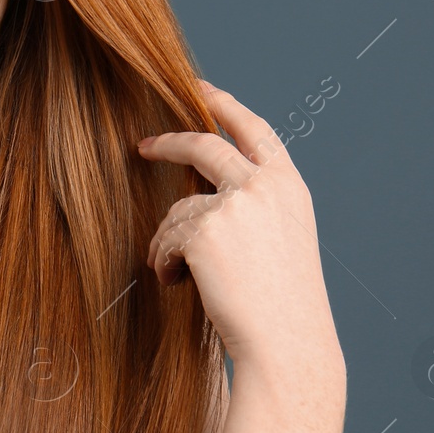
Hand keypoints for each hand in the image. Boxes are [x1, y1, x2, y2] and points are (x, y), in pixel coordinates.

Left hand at [136, 80, 340, 372]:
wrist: (286, 345)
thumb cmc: (281, 306)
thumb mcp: (280, 240)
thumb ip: (252, 206)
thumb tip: (200, 190)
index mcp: (289, 186)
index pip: (254, 129)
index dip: (224, 105)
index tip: (200, 87)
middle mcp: (264, 185)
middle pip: (205, 145)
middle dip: (169, 143)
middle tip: (144, 145)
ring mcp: (235, 204)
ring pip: (177, 210)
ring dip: (171, 244)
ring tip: (188, 279)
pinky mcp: (204, 230)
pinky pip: (165, 239)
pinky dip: (164, 264)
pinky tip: (181, 286)